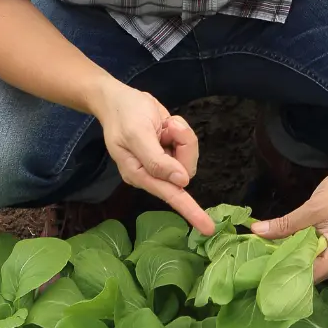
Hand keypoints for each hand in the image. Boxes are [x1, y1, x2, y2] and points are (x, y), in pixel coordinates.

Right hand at [92, 81, 214, 233]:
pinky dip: (180, 130)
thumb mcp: (136, 134)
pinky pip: (188, 144)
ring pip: (189, 156)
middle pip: (185, 171)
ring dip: (181, 136)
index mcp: (140, 175)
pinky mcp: (171, 150)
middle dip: (183, 146)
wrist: (119, 98)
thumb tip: (181, 182)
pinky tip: (165, 124)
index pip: (170, 196)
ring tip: (163, 125)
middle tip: (167, 127)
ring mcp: (164, 162)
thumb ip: (157, 160)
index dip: (191, 211)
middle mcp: (154, 173)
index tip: (208, 228)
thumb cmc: (124, 116)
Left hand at [250, 159, 327, 280]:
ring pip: (320, 259)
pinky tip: (294, 237)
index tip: (262, 268)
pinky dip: (311, 245)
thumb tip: (256, 232)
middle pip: (315, 270)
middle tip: (263, 257)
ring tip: (274, 248)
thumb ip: (285, 224)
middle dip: (290, 263)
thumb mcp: (313, 208)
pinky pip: (327, 250)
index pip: (309, 276)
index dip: (285, 273)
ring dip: (300, 252)